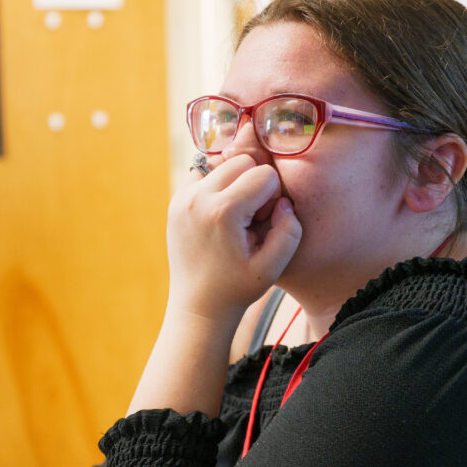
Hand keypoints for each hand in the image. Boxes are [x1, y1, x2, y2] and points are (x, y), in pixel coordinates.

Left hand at [166, 154, 301, 319]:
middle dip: (254, 183)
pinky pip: (203, 174)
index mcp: (222, 212)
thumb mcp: (274, 266)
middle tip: (251, 218)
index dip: (272, 196)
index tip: (263, 222)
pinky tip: (220, 214)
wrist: (198, 304)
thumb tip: (283, 202)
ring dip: (235, 183)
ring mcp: (182, 198)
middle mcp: (197, 199)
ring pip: (222, 164)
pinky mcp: (176, 202)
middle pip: (242, 161)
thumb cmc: (237, 288)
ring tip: (235, 216)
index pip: (264, 174)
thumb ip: (290, 230)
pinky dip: (216, 186)